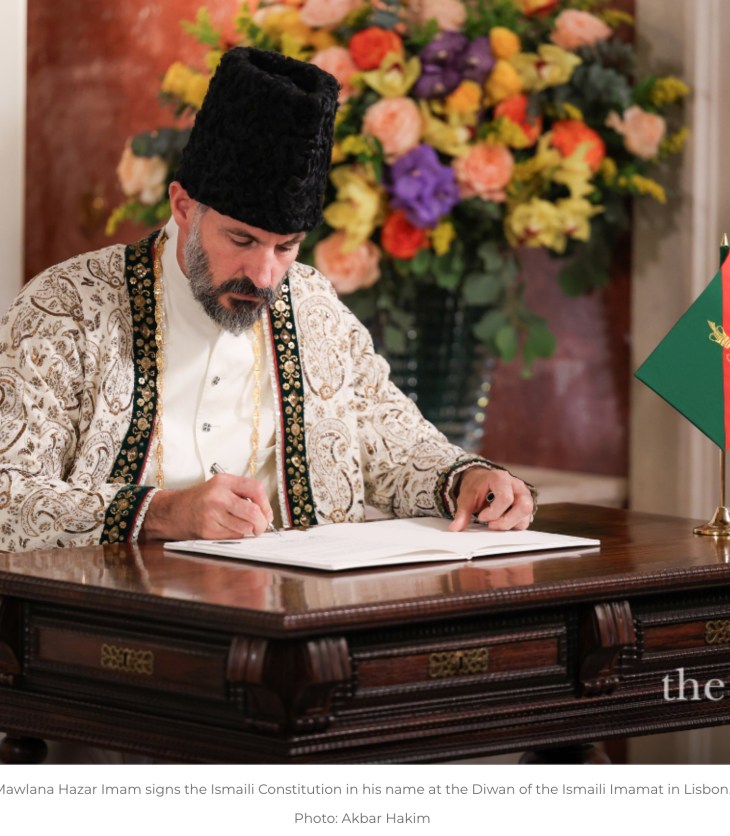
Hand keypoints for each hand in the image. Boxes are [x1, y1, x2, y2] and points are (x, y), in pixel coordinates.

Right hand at [141, 473, 273, 540]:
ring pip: (245, 527)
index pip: (256, 489)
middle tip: (261, 526)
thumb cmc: (199, 500)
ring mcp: (212, 514)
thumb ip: (242, 493)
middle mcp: (218, 496)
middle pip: (253, 512)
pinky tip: (231, 530)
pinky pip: (233, 536)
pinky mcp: (208, 530)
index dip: (266, 503)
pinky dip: (237, 536)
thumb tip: (265, 512)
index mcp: (224, 482)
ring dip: (250, 531)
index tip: (266, 512)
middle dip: (262, 523)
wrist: (172, 511)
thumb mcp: (219, 486)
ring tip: (245, 528)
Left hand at [448, 466, 533, 531]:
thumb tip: (455, 528)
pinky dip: (513, 526)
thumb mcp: (466, 498)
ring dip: (510, 524)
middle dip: (506, 521)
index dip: (493, 513)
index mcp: (501, 478)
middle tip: (490, 525)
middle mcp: (517, 485)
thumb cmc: (476, 487)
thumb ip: (462, 513)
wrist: (481, 481)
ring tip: (494, 524)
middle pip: (524, 507)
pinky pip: (525, 520)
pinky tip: (500, 523)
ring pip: (527, 515)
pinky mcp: (525, 505)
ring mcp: (524, 495)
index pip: (506, 498)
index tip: (481, 517)